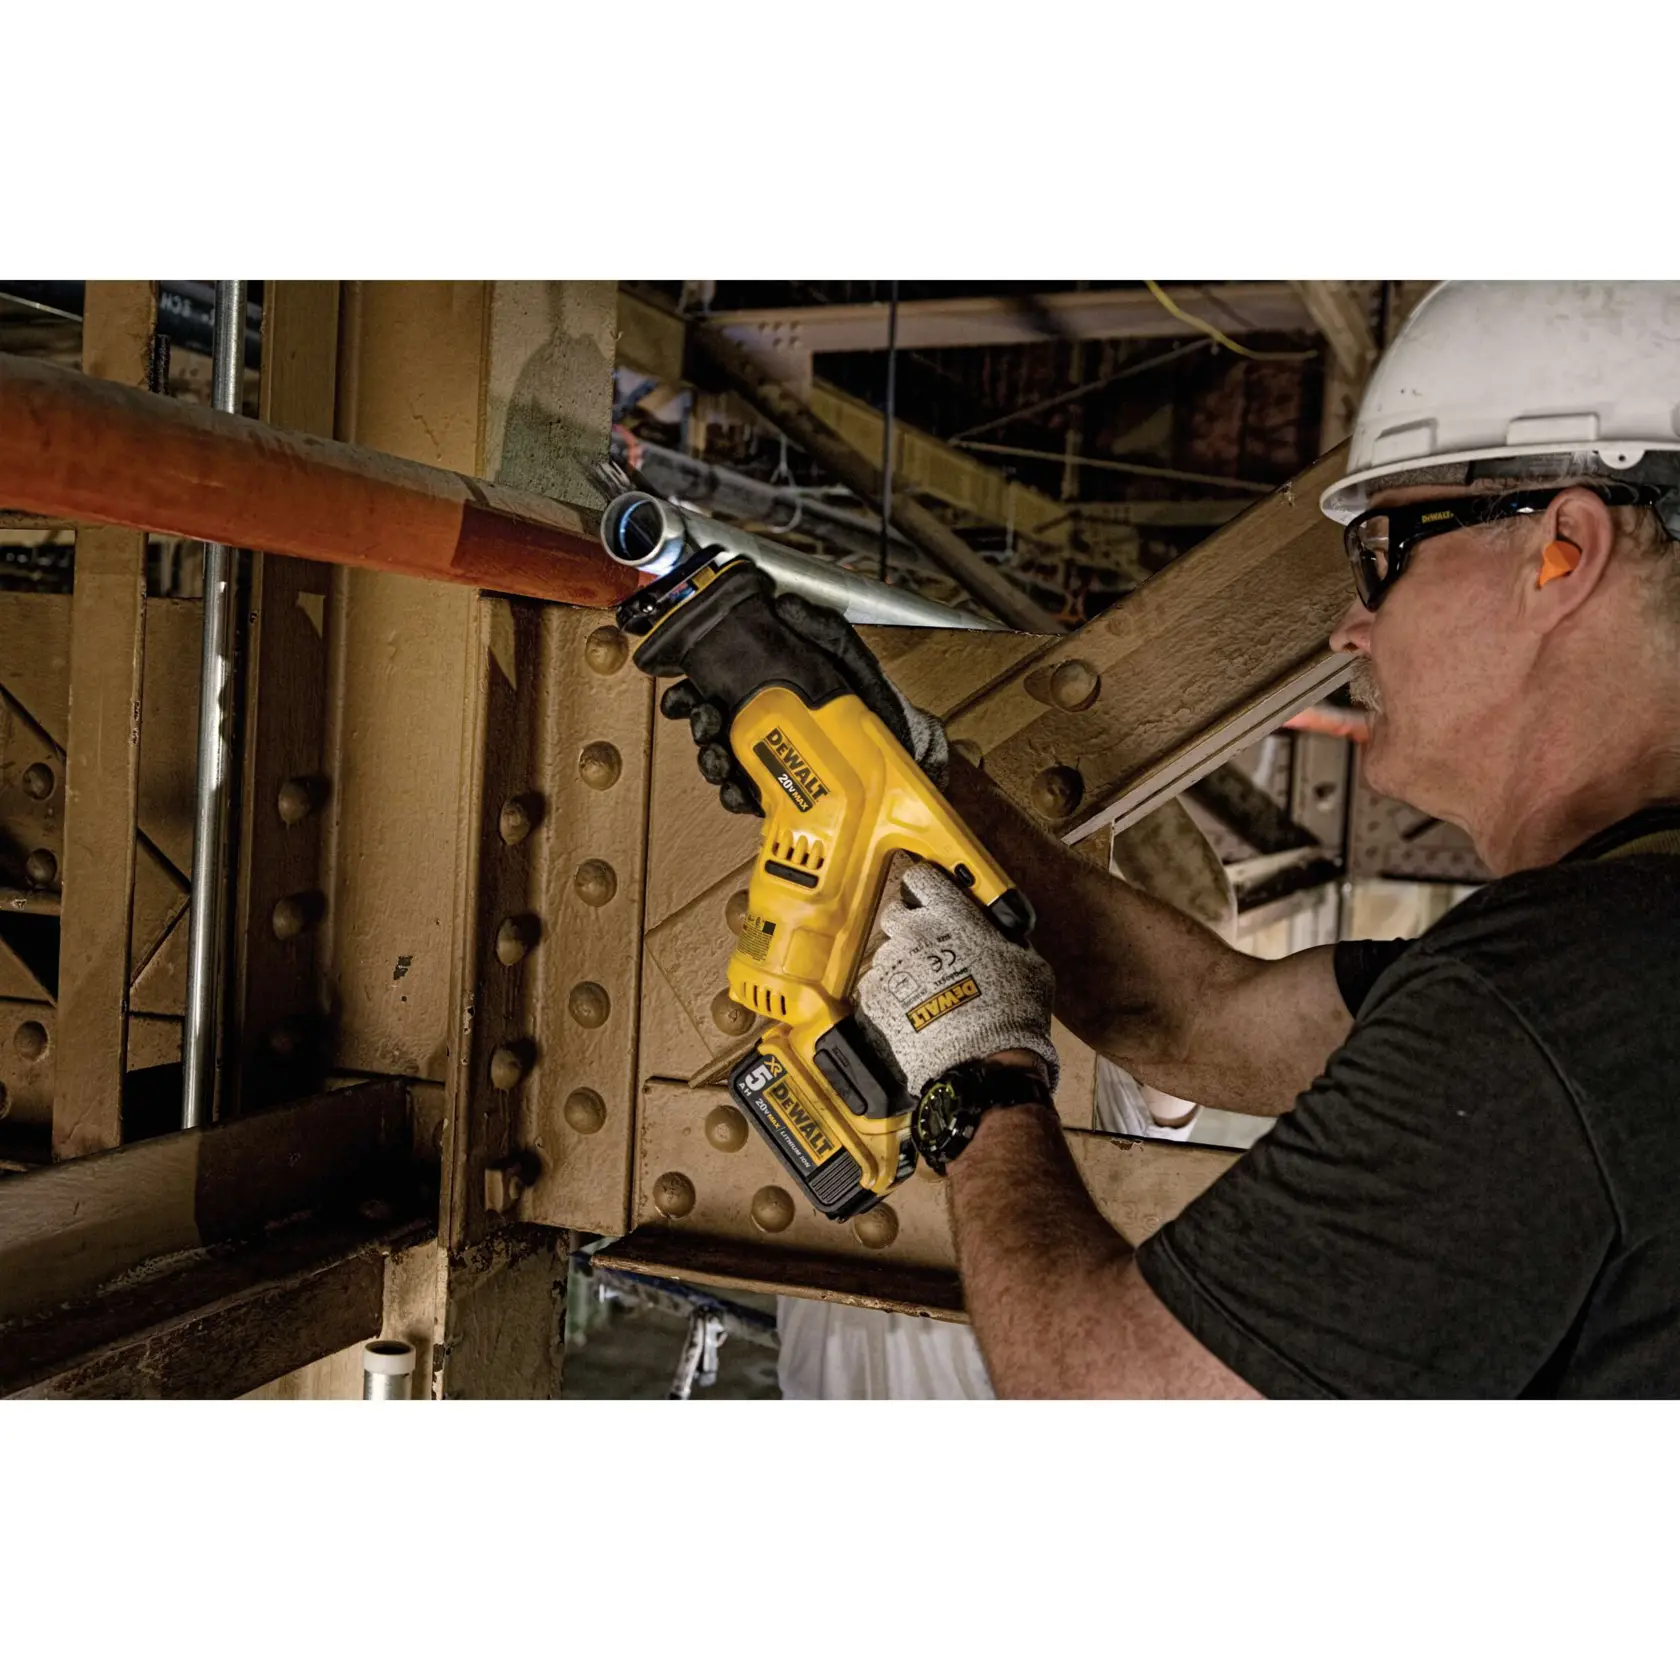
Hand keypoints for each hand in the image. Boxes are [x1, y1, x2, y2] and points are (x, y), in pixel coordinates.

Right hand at [661, 590, 947, 814]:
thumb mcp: (850, 658)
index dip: (688, 693)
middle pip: (709, 728)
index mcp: (767, 693)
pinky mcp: (783, 792)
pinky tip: (738, 792)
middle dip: (697, 726)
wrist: (905, 751)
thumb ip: (822, 630)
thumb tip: (786, 603)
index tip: (681, 694)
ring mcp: (770, 761)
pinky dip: (735, 797)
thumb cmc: (874, 703)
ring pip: (722, 763)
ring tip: (719, 759)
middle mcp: (761, 727)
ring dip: (711, 762)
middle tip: (706, 722)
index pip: (714, 690)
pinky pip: (748, 798)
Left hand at [857, 861, 1058, 1100]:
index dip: (926, 885)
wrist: (982, 1061)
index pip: (923, 878)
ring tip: (925, 989)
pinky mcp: (875, 997)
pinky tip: (910, 1009)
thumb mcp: (1029, 964)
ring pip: (886, 951)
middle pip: (896, 912)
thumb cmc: (1012, 1012)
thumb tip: (1007, 936)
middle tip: (929, 947)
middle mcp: (916, 932)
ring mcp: (892, 964)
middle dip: (909, 924)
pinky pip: (875, 984)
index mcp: (952, 916)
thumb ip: (1009, 940)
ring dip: (902, 963)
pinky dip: (889, 993)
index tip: (930, 895)